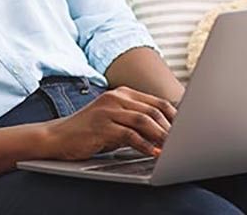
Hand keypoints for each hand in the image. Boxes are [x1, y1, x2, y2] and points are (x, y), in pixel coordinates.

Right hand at [44, 87, 176, 160]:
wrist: (58, 136)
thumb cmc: (90, 131)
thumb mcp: (115, 120)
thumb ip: (137, 121)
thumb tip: (167, 131)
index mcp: (122, 93)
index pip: (157, 102)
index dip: (175, 116)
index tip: (188, 130)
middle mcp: (115, 98)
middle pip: (153, 110)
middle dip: (171, 128)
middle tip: (184, 142)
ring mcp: (107, 110)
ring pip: (143, 120)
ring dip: (161, 136)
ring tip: (172, 148)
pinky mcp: (101, 125)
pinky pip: (129, 135)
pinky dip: (144, 145)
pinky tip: (153, 153)